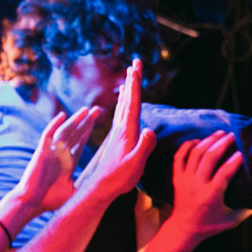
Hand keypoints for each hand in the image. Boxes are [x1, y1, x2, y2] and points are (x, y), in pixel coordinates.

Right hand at [12, 107, 99, 211]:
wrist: (32, 203)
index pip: (81, 143)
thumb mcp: (73, 193)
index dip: (89, 132)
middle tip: (97, 110)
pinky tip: (62, 115)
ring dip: (75, 120)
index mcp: (69, 162)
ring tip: (86, 110)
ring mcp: (51, 151)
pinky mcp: (42, 151)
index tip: (99, 122)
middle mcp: (61, 154)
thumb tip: (100, 188)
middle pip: (75, 133)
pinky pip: (48, 134)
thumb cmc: (50, 201)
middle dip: (86, 122)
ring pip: (65, 131)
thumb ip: (85, 188)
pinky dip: (54, 124)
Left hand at [74, 59, 156, 199]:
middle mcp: (120, 129)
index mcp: (126, 131)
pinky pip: (120, 116)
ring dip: (127, 90)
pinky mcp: (116, 140)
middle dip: (132, 80)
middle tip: (135, 62)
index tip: (136, 66)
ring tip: (129, 76)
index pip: (132, 102)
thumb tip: (150, 130)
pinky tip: (122, 103)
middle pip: (127, 99)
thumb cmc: (119, 178)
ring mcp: (117, 134)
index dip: (135, 84)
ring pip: (123, 106)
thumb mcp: (135, 164)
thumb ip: (144, 147)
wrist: (101, 189)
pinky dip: (123, 104)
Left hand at [168, 133, 245, 239]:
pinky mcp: (177, 178)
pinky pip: (179, 157)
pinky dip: (188, 146)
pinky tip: (199, 141)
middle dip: (222, 143)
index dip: (234, 161)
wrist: (184, 229)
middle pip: (209, 157)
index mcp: (211, 196)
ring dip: (208, 140)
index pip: (224, 173)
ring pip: (195, 153)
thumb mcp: (230, 221)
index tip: (242, 152)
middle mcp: (196, 186)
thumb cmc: (210, 226)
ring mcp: (185, 180)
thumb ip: (246, 210)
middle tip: (233, 135)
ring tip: (220, 133)